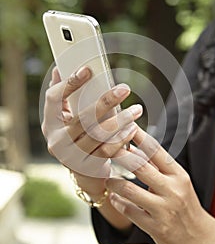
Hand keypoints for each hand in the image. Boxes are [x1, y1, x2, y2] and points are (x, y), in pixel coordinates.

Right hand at [42, 66, 141, 194]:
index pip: (54, 98)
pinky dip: (121, 139)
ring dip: (120, 121)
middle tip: (125, 89)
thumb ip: (64, 96)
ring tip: (136, 110)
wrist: (84, 173)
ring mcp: (71, 157)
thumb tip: (58, 70)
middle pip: (82, 118)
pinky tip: (132, 128)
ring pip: (97, 136)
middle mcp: (56, 141)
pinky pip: (107, 152)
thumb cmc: (77, 137)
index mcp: (49, 123)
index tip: (87, 70)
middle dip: (105, 102)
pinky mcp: (87, 168)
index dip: (69, 83)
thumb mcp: (68, 118)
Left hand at [106, 127, 214, 243]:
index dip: (139, 137)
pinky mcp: (156, 227)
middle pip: (140, 166)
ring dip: (114, 182)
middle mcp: (172, 190)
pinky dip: (118, 202)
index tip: (125, 125)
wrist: (200, 237)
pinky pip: (129, 211)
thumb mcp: (176, 181)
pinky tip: (114, 198)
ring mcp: (164, 210)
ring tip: (108, 179)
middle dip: (120, 155)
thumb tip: (132, 150)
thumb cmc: (184, 203)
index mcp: (178, 175)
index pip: (156, 150)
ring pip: (130, 190)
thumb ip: (155, 167)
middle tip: (106, 149)